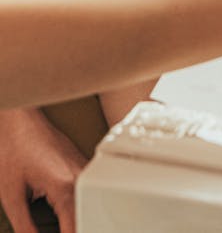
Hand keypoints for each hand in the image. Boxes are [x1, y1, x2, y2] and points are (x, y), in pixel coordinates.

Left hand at [0, 108, 85, 232]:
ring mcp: (84, 169)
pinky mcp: (82, 166)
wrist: (20, 120)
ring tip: (57, 225)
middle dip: (74, 228)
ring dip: (76, 220)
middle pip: (86, 218)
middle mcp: (81, 177)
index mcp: (65, 186)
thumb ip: (26, 228)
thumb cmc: (14, 149)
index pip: (76, 228)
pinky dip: (76, 208)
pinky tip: (63, 214)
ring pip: (88, 206)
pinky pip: (85, 194)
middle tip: (52, 230)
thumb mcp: (12, 198)